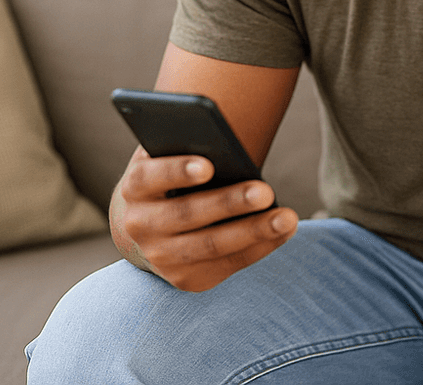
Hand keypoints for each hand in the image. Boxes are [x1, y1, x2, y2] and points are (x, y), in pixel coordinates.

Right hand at [111, 146, 297, 291]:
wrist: (146, 226)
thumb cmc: (169, 179)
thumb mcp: (168, 158)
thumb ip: (185, 147)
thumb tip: (225, 143)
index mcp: (134, 187)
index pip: (150, 177)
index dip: (177, 171)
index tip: (208, 166)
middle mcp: (140, 226)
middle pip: (188, 214)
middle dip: (229, 203)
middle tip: (266, 191)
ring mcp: (161, 258)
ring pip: (212, 245)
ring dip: (253, 232)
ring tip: (288, 217)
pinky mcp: (185, 279)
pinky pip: (228, 264)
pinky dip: (260, 247)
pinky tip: (284, 231)